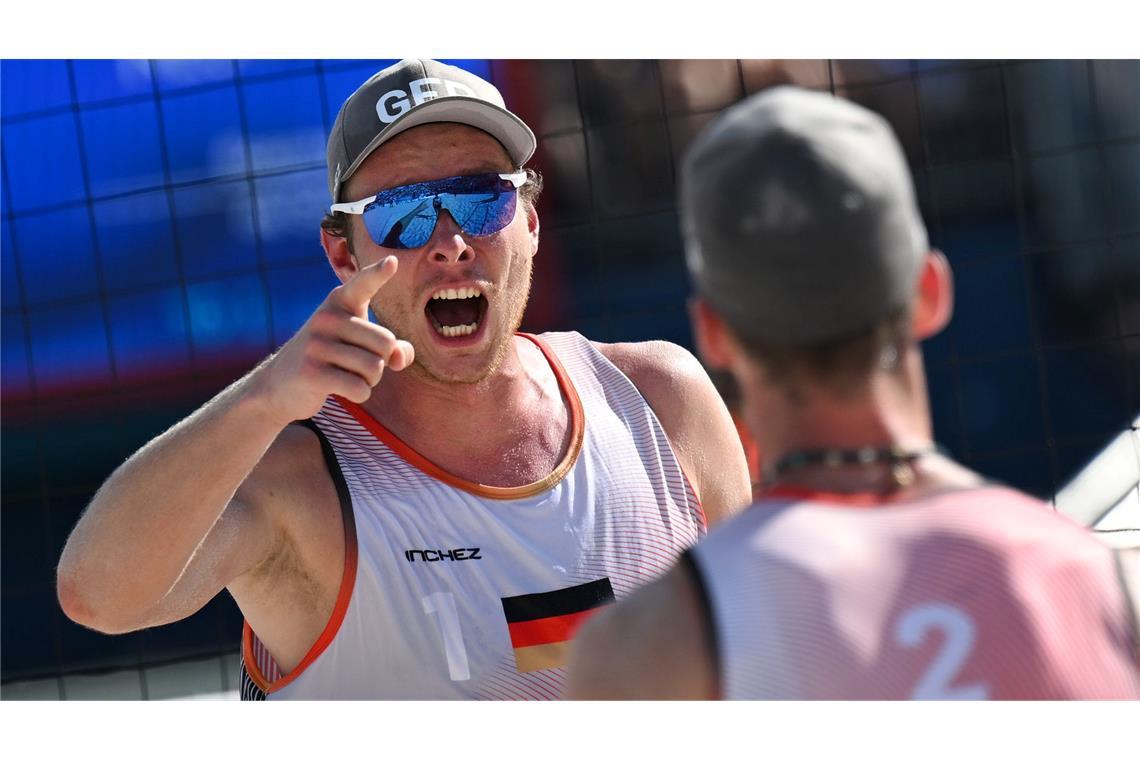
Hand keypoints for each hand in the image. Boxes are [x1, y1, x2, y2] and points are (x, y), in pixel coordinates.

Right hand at [250, 256, 414, 424]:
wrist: (280, 384)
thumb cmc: (332, 359)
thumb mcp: (360, 346)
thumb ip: (391, 349)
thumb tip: (399, 358)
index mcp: (340, 301)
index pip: (363, 284)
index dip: (378, 273)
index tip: (393, 261)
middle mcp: (327, 317)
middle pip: (386, 343)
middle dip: (382, 362)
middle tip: (359, 365)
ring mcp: (317, 344)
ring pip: (374, 368)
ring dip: (370, 380)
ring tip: (349, 376)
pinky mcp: (311, 372)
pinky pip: (360, 388)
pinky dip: (360, 394)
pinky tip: (342, 390)